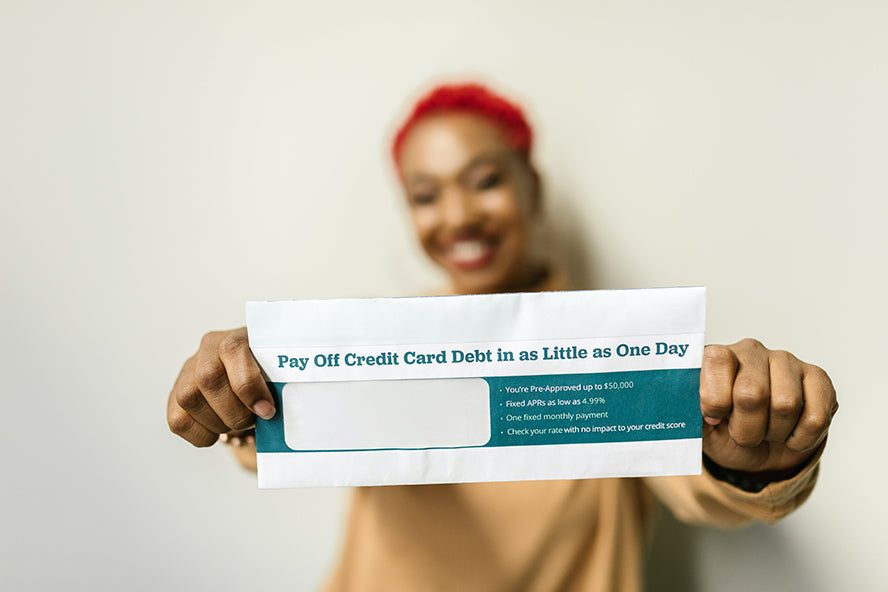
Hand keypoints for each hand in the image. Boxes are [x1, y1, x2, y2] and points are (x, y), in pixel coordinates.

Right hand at [167, 328, 275, 446]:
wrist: (250, 383)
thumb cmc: (267, 377)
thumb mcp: (278, 371)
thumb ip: (278, 383)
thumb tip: (272, 409)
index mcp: (236, 338)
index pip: (233, 352)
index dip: (249, 385)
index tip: (267, 410)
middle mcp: (208, 350)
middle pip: (209, 378)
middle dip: (235, 410)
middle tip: (253, 421)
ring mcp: (188, 372)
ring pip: (189, 398)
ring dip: (219, 422)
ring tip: (238, 424)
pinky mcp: (175, 397)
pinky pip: (178, 421)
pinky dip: (202, 434)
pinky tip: (219, 431)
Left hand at [700, 338, 837, 475]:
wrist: (758, 451)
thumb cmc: (723, 432)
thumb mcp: (697, 426)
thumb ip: (687, 411)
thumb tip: (684, 404)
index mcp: (716, 356)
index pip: (717, 360)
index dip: (715, 399)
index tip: (714, 417)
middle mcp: (751, 351)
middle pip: (752, 392)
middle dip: (746, 428)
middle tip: (743, 435)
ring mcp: (786, 361)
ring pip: (786, 405)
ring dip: (774, 434)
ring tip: (766, 432)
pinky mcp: (818, 378)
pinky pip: (817, 416)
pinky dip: (802, 439)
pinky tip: (791, 435)